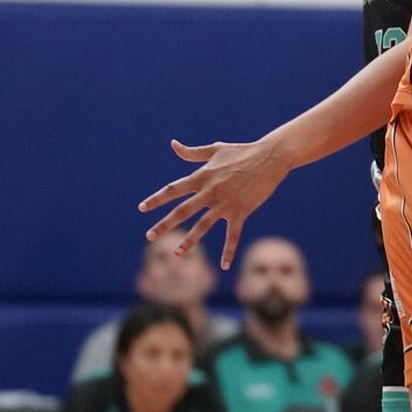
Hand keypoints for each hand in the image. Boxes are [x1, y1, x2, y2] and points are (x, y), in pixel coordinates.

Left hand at [140, 130, 291, 266]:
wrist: (270, 157)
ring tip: (176, 254)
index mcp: (202, 176)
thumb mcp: (215, 149)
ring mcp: (225, 203)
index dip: (157, 199)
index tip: (142, 208)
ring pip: (203, 226)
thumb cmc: (242, 151)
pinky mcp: (241, 211)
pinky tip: (224, 265)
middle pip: (182, 210)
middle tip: (149, 236)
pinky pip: (233, 235)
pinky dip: (229, 251)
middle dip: (164, 224)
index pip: (173, 190)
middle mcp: (210, 191)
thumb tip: (173, 145)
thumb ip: (192, 152)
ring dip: (189, 241)